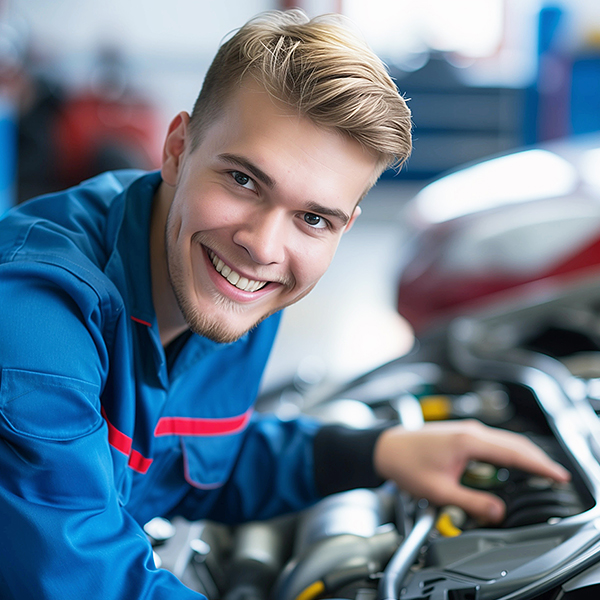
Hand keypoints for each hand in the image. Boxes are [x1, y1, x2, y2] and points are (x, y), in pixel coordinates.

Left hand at [373, 419, 570, 523]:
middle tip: (556, 477)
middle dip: (537, 459)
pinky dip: (509, 451)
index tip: (557, 476)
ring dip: (524, 455)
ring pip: (505, 440)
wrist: (386, 448)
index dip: (539, 465)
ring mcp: (466, 429)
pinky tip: (513, 463)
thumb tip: (497, 511)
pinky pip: (494, 441)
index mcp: (468, 441)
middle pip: (514, 442)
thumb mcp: (438, 490)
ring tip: (540, 471)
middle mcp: (470, 431)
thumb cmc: (406, 464)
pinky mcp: (462, 433)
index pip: (513, 452)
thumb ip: (471, 502)